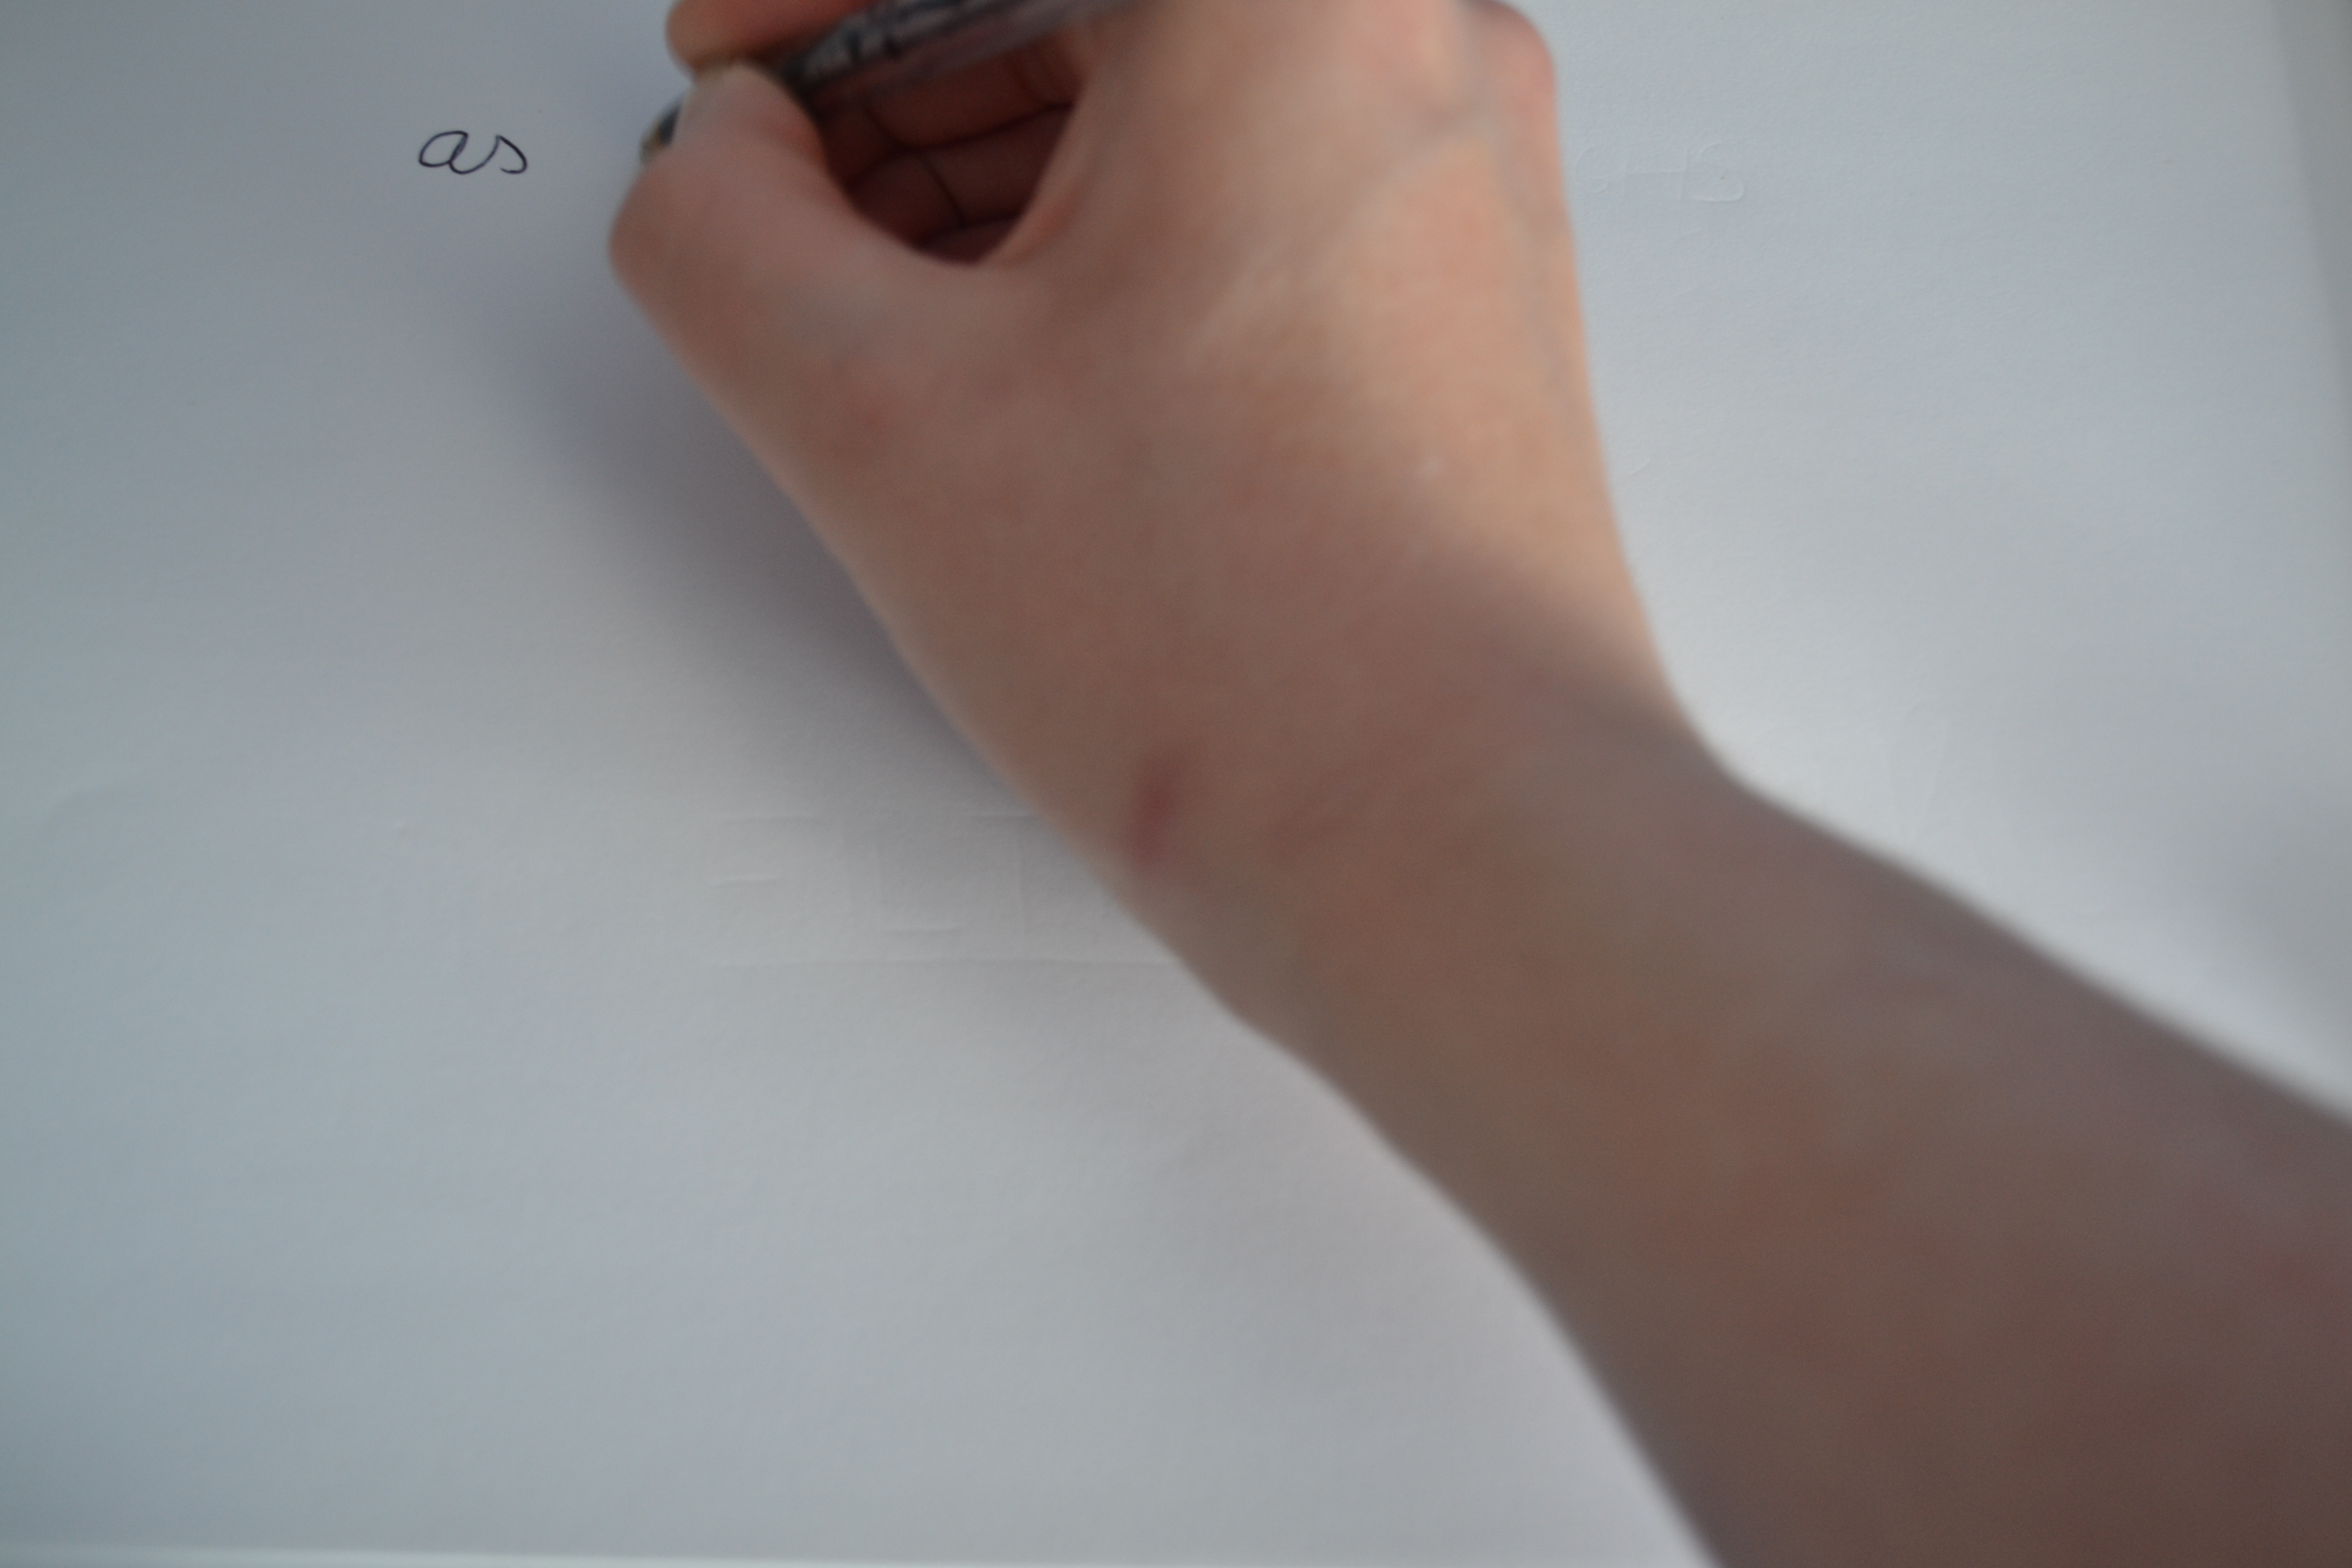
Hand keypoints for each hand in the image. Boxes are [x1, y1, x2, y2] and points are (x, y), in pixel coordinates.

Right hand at [612, 0, 1691, 1004]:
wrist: (1458, 850)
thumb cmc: (1245, 650)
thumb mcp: (876, 409)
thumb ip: (720, 226)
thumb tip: (723, 152)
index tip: (730, 61)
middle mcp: (1416, 51)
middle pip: (1094, 5)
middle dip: (907, 86)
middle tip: (787, 195)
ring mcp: (1463, 184)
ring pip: (1178, 101)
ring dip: (1004, 170)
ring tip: (886, 307)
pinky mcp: (1468, 304)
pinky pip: (1257, 203)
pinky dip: (1118, 245)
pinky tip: (1025, 366)